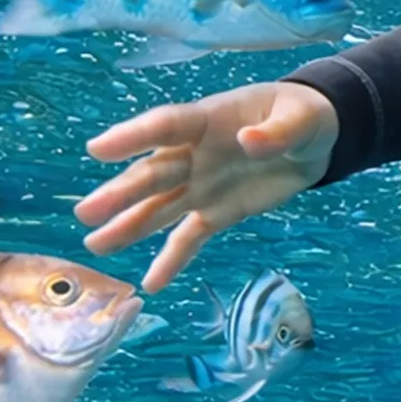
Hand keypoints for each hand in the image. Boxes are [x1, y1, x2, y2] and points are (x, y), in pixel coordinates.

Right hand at [73, 81, 337, 291]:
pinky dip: (172, 260)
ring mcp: (201, 185)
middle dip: (122, 193)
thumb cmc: (302, 116)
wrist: (314, 141)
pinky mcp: (216, 213)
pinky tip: (151, 284)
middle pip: (154, 173)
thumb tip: (250, 142)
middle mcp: (194, 154)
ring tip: (96, 245)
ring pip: (159, 208)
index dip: (133, 136)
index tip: (98, 149)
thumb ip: (278, 132)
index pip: (166, 125)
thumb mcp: (302, 118)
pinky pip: (189, 238)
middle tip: (86, 212)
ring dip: (129, 226)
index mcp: (209, 120)